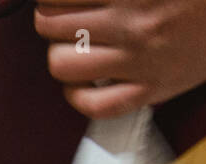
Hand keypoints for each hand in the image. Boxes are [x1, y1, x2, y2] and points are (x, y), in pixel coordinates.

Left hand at [34, 0, 205, 118]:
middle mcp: (133, 21)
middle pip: (49, 24)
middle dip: (51, 17)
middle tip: (68, 14)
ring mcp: (143, 60)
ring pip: (62, 65)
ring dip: (61, 53)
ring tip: (76, 46)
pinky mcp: (155, 90)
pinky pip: (95, 107)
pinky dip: (77, 96)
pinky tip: (83, 81)